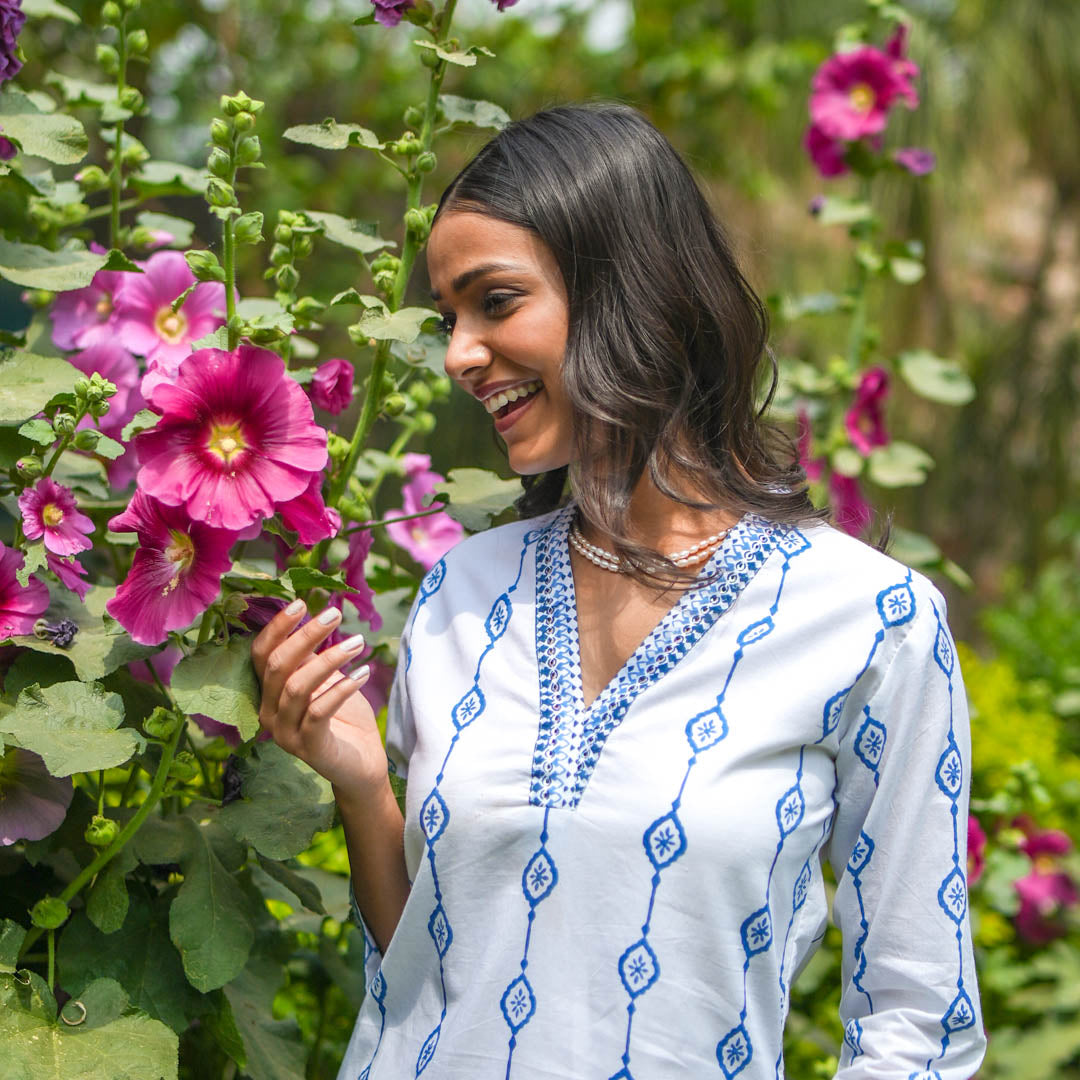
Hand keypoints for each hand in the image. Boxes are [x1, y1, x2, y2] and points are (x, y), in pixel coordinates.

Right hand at [251, 601, 387, 795]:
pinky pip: (320, 710)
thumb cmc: (344, 717)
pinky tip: (364, 672)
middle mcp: (268, 713)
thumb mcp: (326, 680)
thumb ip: (311, 658)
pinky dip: (343, 687)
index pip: (260, 654)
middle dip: (306, 635)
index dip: (277, 627)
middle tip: (335, 614)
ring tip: (358, 642)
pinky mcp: (309, 747)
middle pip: (278, 666)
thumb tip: (309, 616)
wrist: (360, 765)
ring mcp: (285, 733)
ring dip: (329, 659)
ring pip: (298, 686)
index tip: (301, 602)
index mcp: (268, 693)